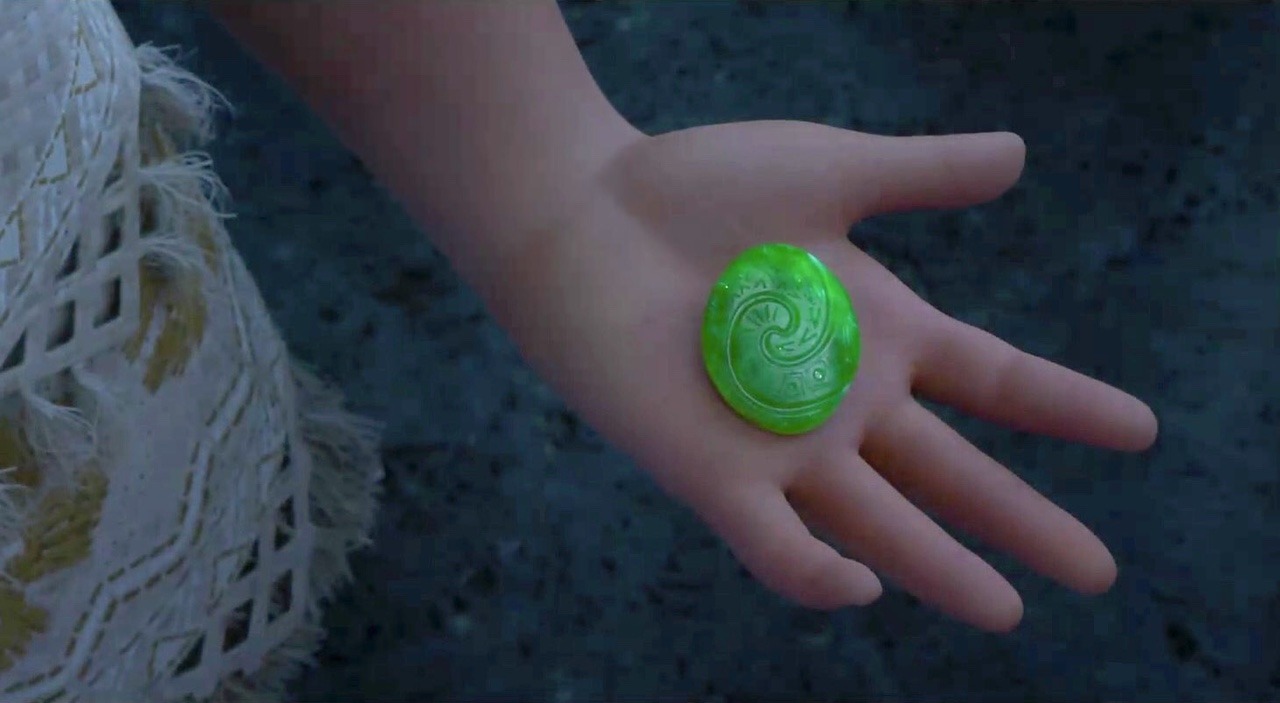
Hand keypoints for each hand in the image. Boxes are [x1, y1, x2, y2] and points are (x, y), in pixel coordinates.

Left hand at [488, 121, 1156, 632]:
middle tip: (1095, 573)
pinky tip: (866, 584)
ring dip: (942, 568)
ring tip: (1008, 612)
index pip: (994, 380)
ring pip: (879, 522)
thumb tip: (1020, 154)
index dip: (1065, 407)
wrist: (582, 216)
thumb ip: (921, 174)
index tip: (1141, 431)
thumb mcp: (828, 171)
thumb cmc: (695, 188)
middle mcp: (842, 399)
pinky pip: (775, 542)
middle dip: (1023, 521)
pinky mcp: (713, 474)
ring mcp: (780, 443)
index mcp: (879, 329)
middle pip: (952, 473)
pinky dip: (816, 571)